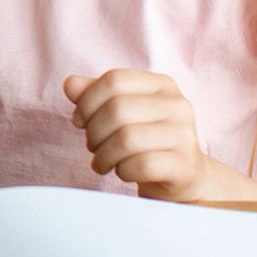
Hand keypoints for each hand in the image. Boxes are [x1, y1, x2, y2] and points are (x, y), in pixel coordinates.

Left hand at [64, 69, 214, 201]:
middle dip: (94, 131)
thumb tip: (70, 84)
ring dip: (104, 155)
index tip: (79, 120)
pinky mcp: (185, 166)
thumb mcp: (118, 112)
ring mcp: (185, 136)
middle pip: (118, 109)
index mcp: (161, 85)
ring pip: (127, 139)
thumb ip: (92, 94)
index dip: (87, 101)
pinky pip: (141, 165)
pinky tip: (123, 172)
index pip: (114, 80)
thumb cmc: (143, 140)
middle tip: (92, 146)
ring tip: (102, 162)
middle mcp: (178, 105)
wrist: (182, 177)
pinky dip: (123, 171)